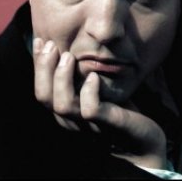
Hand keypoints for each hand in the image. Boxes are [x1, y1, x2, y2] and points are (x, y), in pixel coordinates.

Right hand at [33, 38, 166, 168]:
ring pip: (62, 105)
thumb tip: (70, 47)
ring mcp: (88, 125)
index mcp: (66, 112)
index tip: (41, 40)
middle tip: (51, 45)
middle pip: (44, 97)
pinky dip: (89, 92)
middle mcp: (71, 121)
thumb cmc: (120, 110)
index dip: (38, 65)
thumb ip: (83, 75)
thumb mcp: (97, 89)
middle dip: (43, 69)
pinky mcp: (108, 126)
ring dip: (62, 78)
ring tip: (68, 56)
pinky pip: (90, 111)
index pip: (42, 89)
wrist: (143, 140)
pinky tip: (94, 75)